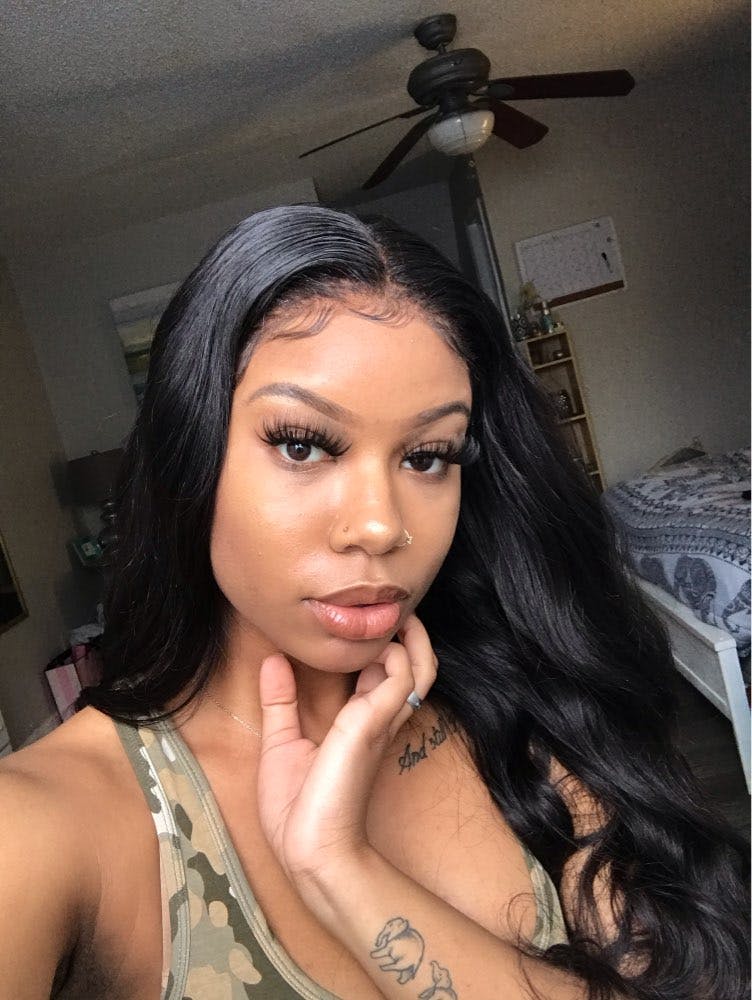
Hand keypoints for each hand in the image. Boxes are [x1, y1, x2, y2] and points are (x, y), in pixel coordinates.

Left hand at [256, 612, 437, 890]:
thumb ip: (281, 702)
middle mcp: (378, 720)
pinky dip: (394, 653)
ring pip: (420, 668)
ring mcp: (378, 721)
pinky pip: (399, 676)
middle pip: (419, 669)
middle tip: (397, 610)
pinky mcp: (371, 723)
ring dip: (412, 638)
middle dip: (414, 636)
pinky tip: (374, 643)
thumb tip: (273, 660)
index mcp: (361, 726)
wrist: (309, 850)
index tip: (370, 623)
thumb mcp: (281, 743)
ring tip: (395, 615)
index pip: (388, 678)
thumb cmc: (298, 809)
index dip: (388, 648)